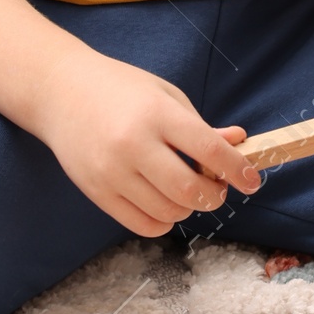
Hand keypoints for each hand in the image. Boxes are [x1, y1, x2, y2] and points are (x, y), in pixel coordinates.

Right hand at [37, 48, 261, 236]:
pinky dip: (164, 220)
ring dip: (189, 207)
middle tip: (217, 187)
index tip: (252, 180)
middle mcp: (133, 144)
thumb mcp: (165, 95)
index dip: (236, 169)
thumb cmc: (120, 89)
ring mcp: (112, 172)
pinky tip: (165, 202)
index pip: (207, 149)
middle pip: (189, 189)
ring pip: (169, 211)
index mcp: (156, 113)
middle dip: (214, 195)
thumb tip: (239, 143)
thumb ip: (200, 126)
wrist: (60, 92)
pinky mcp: (97, 192)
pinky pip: (143, 224)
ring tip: (187, 190)